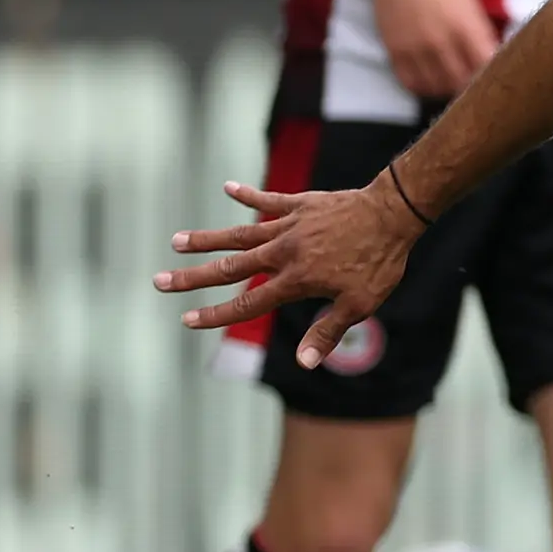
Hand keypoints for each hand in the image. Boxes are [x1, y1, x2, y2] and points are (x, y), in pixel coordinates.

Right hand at [158, 175, 420, 367]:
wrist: (393, 213)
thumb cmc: (380, 262)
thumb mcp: (359, 304)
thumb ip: (328, 332)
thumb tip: (304, 364)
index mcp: (296, 279)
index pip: (248, 303)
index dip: (216, 314)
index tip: (187, 320)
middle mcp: (284, 252)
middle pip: (231, 268)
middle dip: (193, 277)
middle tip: (159, 281)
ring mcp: (289, 225)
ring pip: (241, 234)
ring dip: (208, 238)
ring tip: (176, 241)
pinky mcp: (300, 204)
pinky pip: (268, 200)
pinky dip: (248, 195)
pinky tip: (228, 188)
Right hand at [346, 0, 497, 98]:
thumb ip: (480, 29)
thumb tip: (491, 56)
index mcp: (463, 25)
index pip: (484, 65)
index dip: (491, 74)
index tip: (492, 74)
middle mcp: (439, 41)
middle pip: (461, 81)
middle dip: (470, 84)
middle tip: (472, 81)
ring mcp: (415, 49)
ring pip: (437, 87)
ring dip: (447, 88)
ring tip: (451, 80)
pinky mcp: (395, 52)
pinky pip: (411, 83)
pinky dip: (424, 87)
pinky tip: (430, 79)